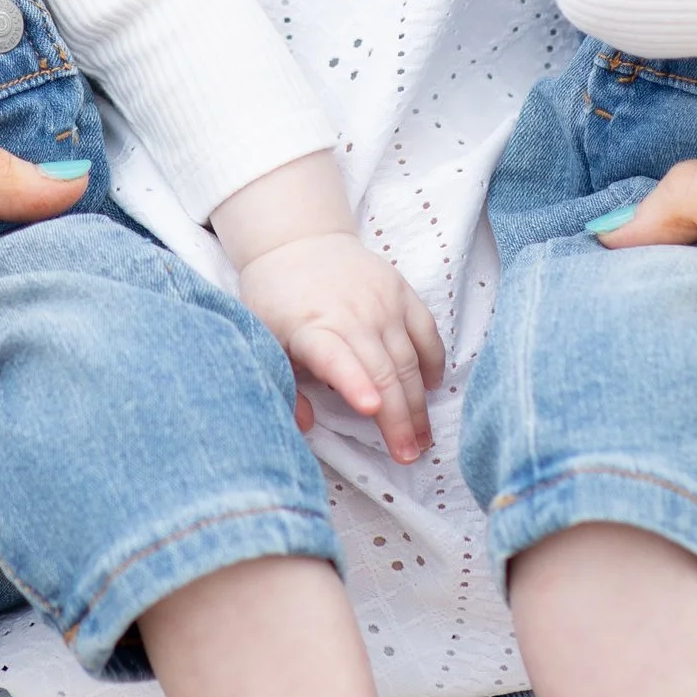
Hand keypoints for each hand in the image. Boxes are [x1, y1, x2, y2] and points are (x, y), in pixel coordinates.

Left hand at [236, 235, 444, 459]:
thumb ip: (284, 384)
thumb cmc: (276, 299)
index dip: (355, 383)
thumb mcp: (263, 340)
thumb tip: (304, 425)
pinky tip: (433, 389)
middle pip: (383, 372)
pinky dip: (433, 362)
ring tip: (423, 439)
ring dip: (419, 404)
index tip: (371, 409)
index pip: (337, 358)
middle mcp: (353, 314)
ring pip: (409, 360)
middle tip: (408, 455)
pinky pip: (427, 332)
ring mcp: (383, 302)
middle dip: (398, 419)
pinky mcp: (402, 291)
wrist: (298, 240)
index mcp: (313, 327)